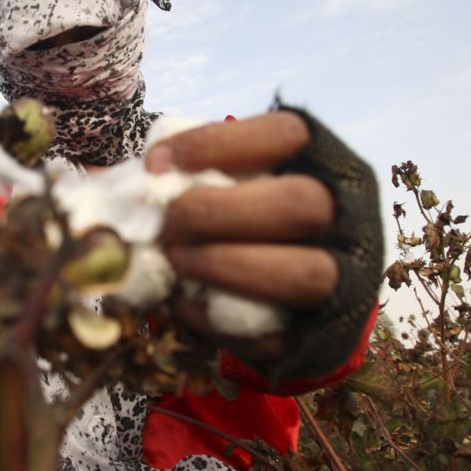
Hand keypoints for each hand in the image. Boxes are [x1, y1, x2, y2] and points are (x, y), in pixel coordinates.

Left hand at [146, 111, 338, 360]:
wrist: (299, 292)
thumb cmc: (249, 217)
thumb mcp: (233, 179)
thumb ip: (192, 174)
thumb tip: (121, 184)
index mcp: (324, 161)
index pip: (285, 135)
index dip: (215, 145)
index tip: (155, 165)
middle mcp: (349, 215)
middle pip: (301, 204)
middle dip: (217, 213)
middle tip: (165, 223)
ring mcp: (346, 278)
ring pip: (303, 272)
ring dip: (223, 265)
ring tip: (175, 259)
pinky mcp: (324, 335)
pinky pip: (276, 333)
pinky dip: (217, 319)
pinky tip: (180, 302)